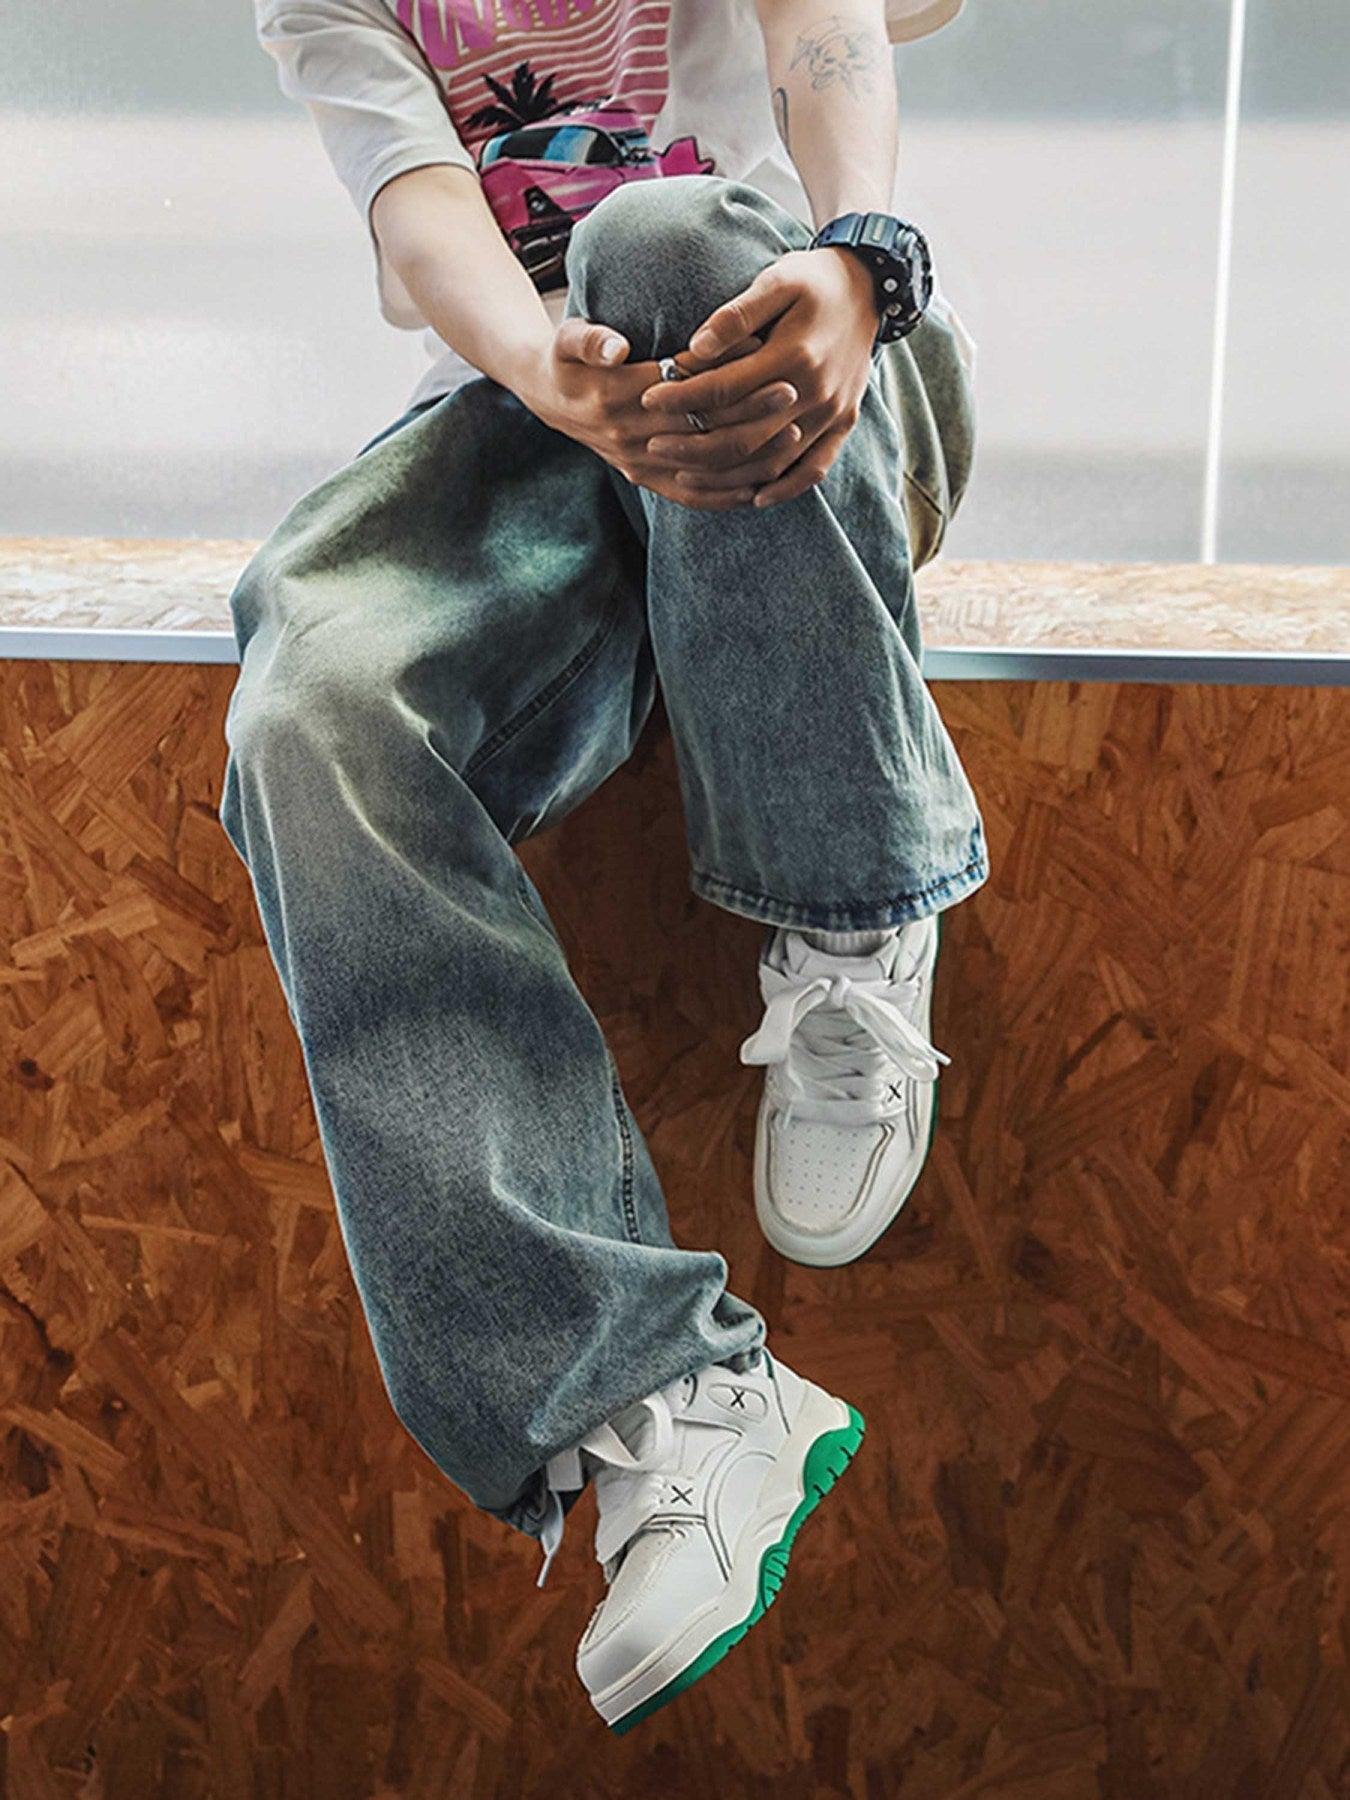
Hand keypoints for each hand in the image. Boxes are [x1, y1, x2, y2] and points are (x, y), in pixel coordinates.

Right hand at [511, 320, 801, 510]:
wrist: (548, 398)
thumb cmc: (567, 359)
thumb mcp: (568, 337)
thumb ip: (591, 340)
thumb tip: (615, 349)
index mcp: (615, 396)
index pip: (682, 386)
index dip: (725, 372)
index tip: (765, 355)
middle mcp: (630, 436)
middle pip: (701, 426)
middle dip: (750, 411)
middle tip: (792, 391)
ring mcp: (639, 463)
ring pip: (705, 466)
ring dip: (750, 454)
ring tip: (792, 433)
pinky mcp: (645, 479)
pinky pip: (691, 496)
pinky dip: (726, 494)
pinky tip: (762, 484)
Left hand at [640, 247, 881, 507]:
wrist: (872, 287)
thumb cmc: (814, 281)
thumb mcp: (777, 280)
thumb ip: (737, 315)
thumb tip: (696, 347)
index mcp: (794, 354)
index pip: (725, 388)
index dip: (682, 397)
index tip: (648, 398)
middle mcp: (814, 392)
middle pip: (744, 437)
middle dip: (692, 445)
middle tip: (653, 444)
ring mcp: (831, 413)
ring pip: (772, 462)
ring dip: (727, 476)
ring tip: (686, 476)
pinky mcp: (843, 423)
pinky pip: (813, 469)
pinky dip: (784, 488)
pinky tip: (754, 498)